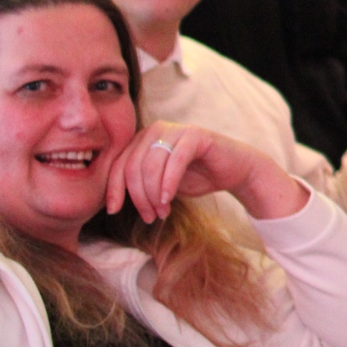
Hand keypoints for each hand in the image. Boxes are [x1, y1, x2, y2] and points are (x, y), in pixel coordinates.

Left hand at [106, 121, 305, 223]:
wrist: (235, 171)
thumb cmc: (196, 177)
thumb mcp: (160, 183)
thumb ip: (139, 184)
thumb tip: (111, 201)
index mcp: (142, 139)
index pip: (117, 164)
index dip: (113, 189)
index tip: (113, 211)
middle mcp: (155, 130)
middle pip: (132, 167)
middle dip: (138, 197)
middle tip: (150, 217)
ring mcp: (176, 130)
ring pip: (150, 166)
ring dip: (154, 195)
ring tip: (162, 212)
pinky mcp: (195, 135)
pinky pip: (174, 161)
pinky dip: (169, 183)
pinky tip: (169, 200)